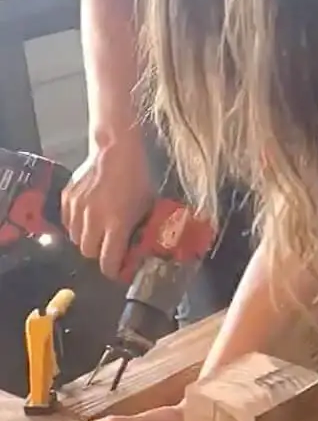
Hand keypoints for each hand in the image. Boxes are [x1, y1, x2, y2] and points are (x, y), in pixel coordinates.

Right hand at [62, 141, 152, 278]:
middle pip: (88, 253)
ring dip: (87, 240)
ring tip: (98, 232)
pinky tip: (87, 218)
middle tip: (108, 248)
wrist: (114, 150)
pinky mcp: (67, 198)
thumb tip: (140, 249)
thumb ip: (141, 229)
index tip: (117, 270)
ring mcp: (77, 209)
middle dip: (98, 254)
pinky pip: (67, 222)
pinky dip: (76, 225)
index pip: (107, 261)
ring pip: (75, 239)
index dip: (112, 270)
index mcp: (117, 225)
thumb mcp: (147, 206)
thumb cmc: (136, 178)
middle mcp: (93, 220)